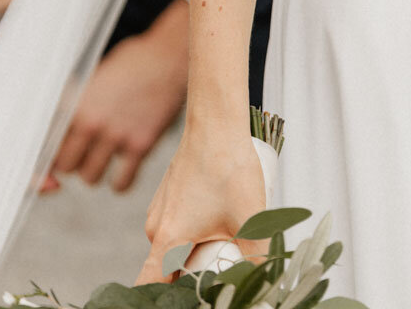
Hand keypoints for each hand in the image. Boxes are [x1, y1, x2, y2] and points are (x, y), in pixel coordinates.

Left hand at [45, 0, 188, 194]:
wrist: (169, 57)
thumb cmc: (133, 62)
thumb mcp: (97, 77)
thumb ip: (78, 104)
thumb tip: (60, 129)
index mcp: (77, 103)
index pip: (48, 143)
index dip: (47, 156)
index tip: (52, 161)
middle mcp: (92, 122)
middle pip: (66, 166)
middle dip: (73, 161)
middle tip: (84, 153)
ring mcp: (117, 135)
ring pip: (90, 177)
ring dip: (95, 171)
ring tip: (104, 158)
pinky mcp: (140, 145)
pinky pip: (121, 183)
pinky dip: (120, 183)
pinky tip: (124, 171)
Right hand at [136, 124, 266, 284]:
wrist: (217, 119)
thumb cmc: (229, 163)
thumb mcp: (250, 217)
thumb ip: (255, 258)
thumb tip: (261, 286)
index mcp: (168, 239)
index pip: (149, 287)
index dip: (163, 301)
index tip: (187, 300)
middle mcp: (156, 227)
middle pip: (167, 271)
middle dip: (191, 278)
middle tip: (220, 272)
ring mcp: (160, 211)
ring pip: (174, 247)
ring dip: (195, 253)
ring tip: (227, 241)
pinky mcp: (169, 198)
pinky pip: (176, 228)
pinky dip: (193, 233)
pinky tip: (220, 220)